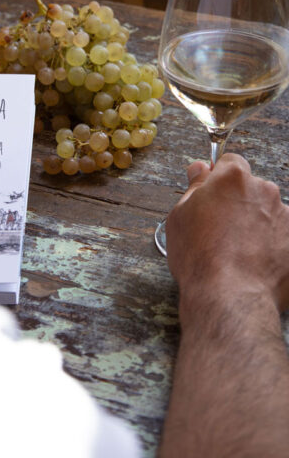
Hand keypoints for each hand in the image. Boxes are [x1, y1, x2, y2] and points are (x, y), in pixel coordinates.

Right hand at [165, 153, 288, 313]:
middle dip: (239, 203)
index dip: (219, 177)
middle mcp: (265, 191)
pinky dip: (271, 247)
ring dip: (256, 225)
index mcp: (233, 179)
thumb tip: (201, 169)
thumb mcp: (179, 216)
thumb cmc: (199, 256)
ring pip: (268, 214)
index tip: (212, 193)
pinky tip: (254, 264)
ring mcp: (285, 216)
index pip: (231, 162)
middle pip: (252, 189)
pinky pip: (281, 238)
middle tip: (219, 230)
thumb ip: (194, 187)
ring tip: (237, 252)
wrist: (229, 295)